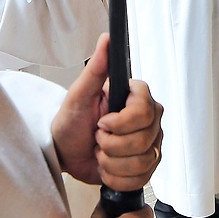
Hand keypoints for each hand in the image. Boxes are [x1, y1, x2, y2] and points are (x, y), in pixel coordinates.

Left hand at [52, 36, 162, 188]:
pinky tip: (107, 167)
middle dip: (110, 145)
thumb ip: (95, 68)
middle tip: (97, 137)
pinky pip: (141, 178)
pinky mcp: (148, 165)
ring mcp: (152, 143)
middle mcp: (150, 119)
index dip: (119, 123)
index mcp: (137, 97)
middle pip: (143, 140)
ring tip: (100, 152)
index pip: (143, 112)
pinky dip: (116, 177)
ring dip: (111, 162)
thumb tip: (106, 38)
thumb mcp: (78, 95)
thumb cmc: (70, 122)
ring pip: (142, 162)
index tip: (100, 122)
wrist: (66, 152)